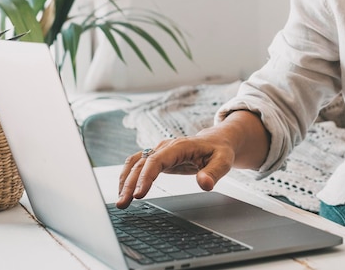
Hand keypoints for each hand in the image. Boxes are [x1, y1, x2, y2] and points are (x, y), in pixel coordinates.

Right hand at [116, 128, 235, 208]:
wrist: (217, 141)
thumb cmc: (220, 151)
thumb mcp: (224, 161)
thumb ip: (214, 173)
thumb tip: (204, 184)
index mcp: (180, 146)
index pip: (157, 160)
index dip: (146, 176)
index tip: (139, 194)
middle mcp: (166, 146)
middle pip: (142, 163)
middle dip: (129, 183)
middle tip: (123, 204)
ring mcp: (160, 151)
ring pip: (135, 163)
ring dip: (124, 181)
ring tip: (120, 202)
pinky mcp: (158, 157)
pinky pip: (137, 165)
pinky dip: (128, 177)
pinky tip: (123, 191)